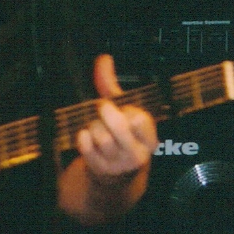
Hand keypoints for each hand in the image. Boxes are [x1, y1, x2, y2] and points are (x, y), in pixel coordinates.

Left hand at [76, 54, 157, 183]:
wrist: (115, 174)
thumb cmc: (120, 136)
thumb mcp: (122, 112)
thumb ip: (112, 86)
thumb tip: (103, 59)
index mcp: (149, 139)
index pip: (140, 119)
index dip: (127, 110)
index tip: (124, 111)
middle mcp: (137, 154)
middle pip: (119, 126)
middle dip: (106, 113)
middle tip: (103, 109)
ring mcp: (118, 164)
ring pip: (100, 136)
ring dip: (94, 126)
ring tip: (97, 127)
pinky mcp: (100, 169)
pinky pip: (86, 146)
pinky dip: (83, 137)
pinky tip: (88, 137)